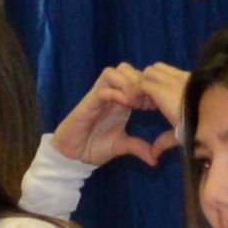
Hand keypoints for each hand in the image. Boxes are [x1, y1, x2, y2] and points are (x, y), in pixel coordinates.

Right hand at [46, 61, 187, 171]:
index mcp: (120, 101)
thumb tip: (156, 159)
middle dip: (139, 81)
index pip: (135, 78)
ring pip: (113, 71)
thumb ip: (138, 147)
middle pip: (125, 68)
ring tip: (134, 102)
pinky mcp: (87, 104)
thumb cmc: (93, 147)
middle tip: (145, 102)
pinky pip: (103, 89)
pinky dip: (116, 93)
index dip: (148, 87)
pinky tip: (125, 106)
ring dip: (127, 83)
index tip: (155, 106)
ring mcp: (98, 97)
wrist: (72, 156)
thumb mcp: (122, 146)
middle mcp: (110, 94)